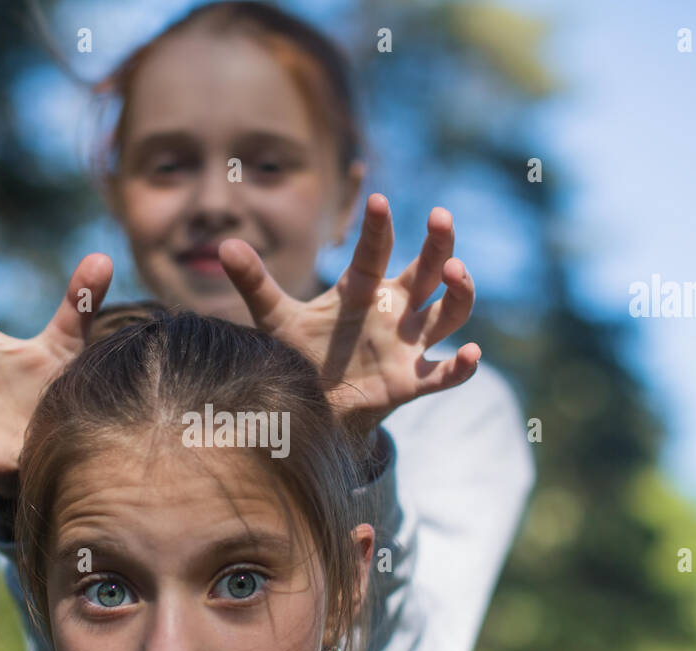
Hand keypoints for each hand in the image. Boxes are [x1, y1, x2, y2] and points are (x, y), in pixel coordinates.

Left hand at [218, 193, 479, 438]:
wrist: (312, 405)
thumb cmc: (300, 353)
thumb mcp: (275, 317)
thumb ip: (255, 283)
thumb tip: (223, 245)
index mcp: (361, 289)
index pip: (374, 251)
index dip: (377, 227)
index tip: (376, 200)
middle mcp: (392, 310)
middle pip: (426, 270)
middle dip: (438, 244)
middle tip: (441, 217)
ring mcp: (407, 344)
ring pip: (447, 312)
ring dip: (459, 293)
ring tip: (457, 271)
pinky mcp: (412, 381)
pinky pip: (445, 373)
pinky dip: (462, 366)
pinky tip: (472, 354)